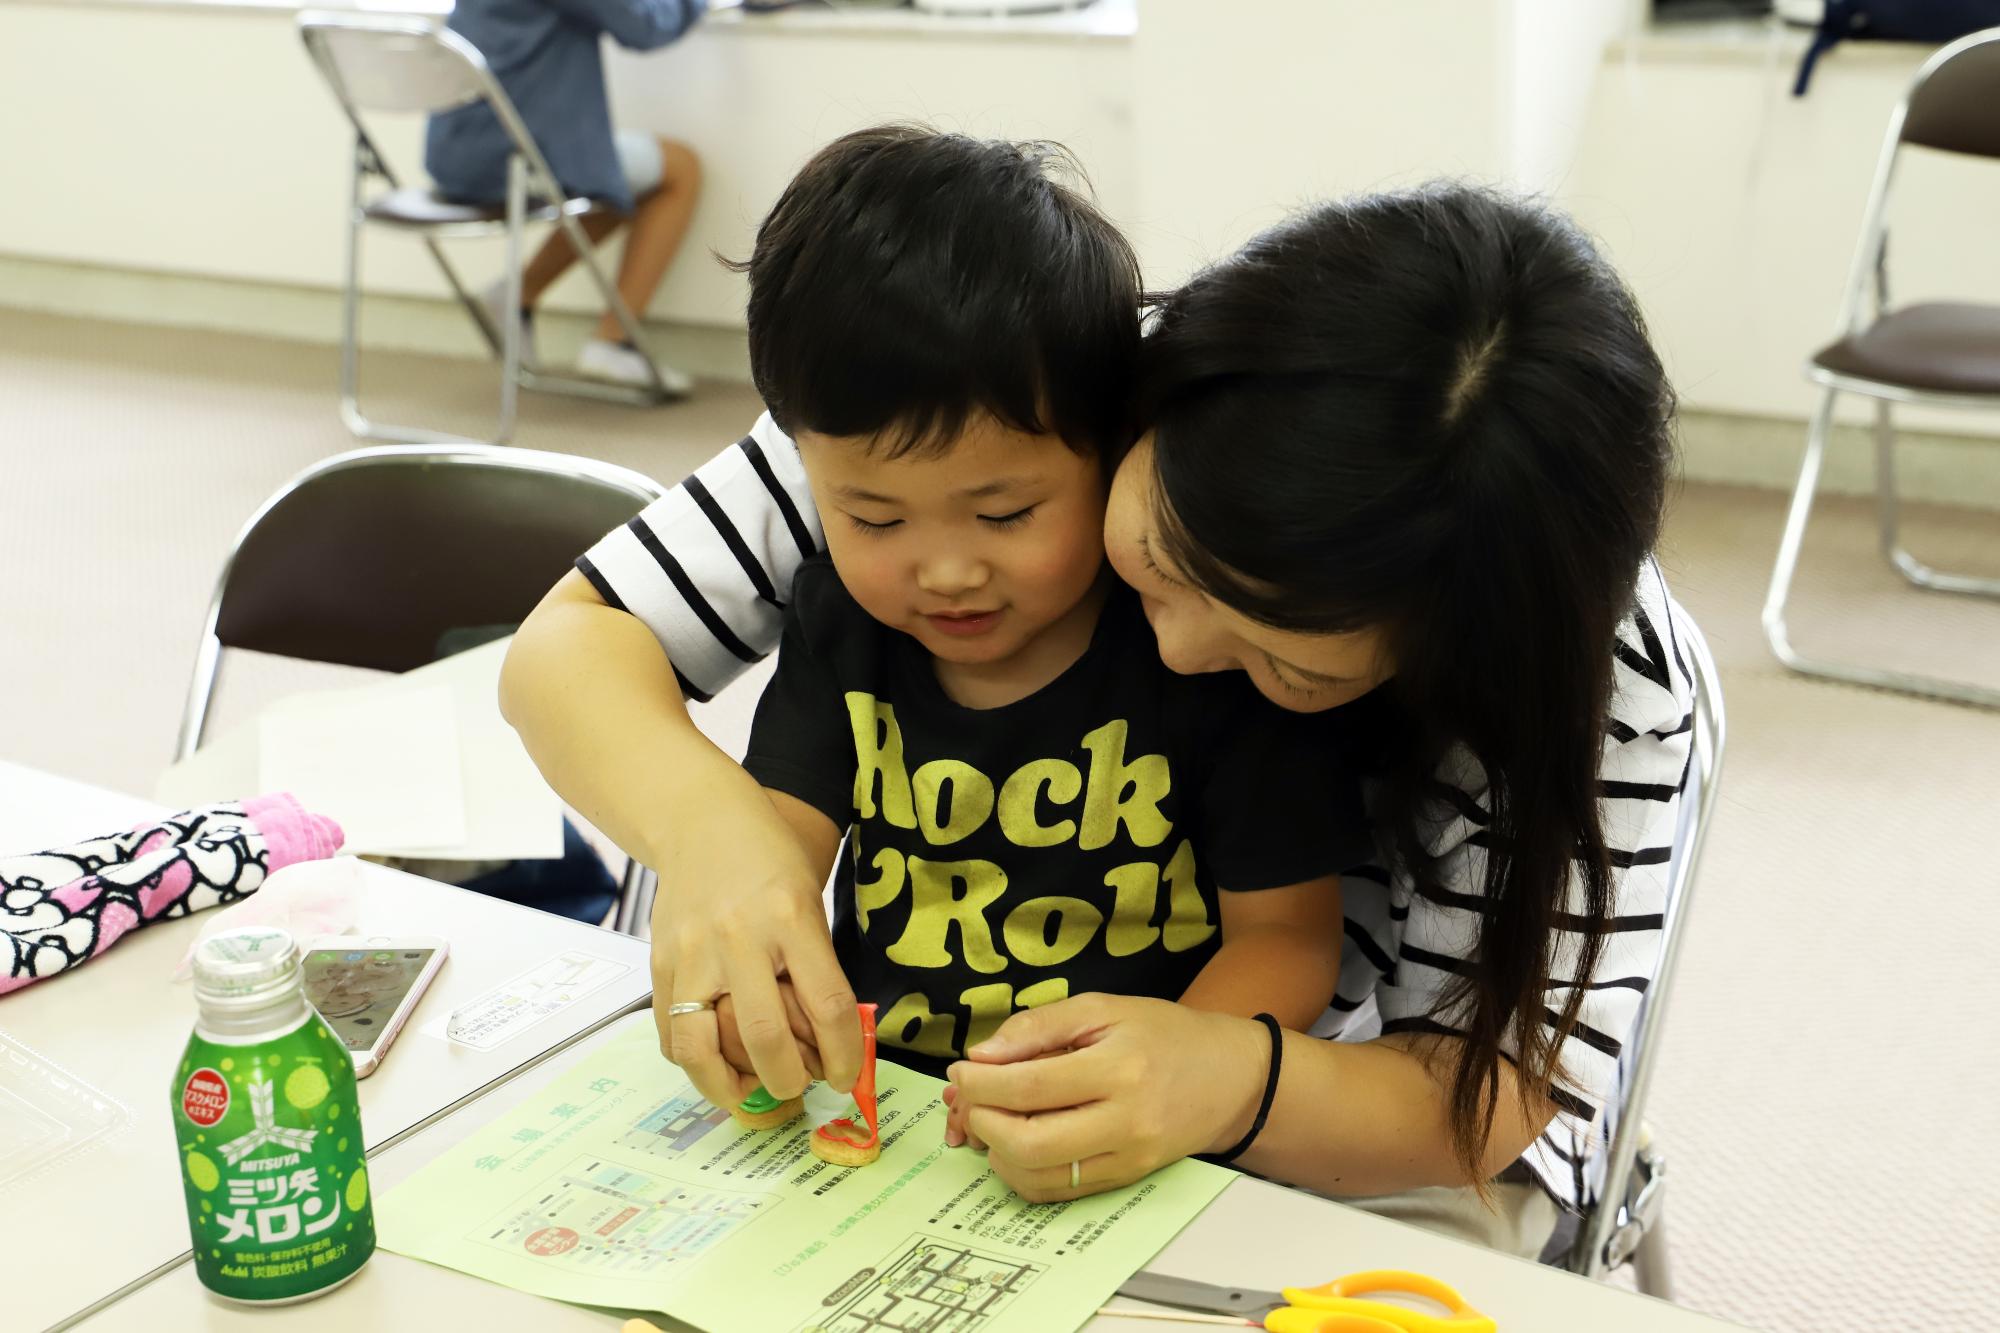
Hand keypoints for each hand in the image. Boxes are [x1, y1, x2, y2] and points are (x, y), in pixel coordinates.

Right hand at [646, 786, 859, 1107]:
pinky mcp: (661, 963)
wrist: (702, 819)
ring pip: (702, 1047)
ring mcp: (693, 952)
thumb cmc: (769, 861)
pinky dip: (695, 1063)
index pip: (828, 1006)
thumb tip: (828, 1047)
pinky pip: (671, 1033)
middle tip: (798, 1088)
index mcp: (791, 917)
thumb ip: (818, 969)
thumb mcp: (811, 902)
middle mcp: (739, 936)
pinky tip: (716, 1066)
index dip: (843, 1056)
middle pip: (765, 1035)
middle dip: (788, 1080)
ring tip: (751, 1093)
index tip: (846, 1078)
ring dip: (730, 1088)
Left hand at [945, 994, 1266, 1202]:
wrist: (1230, 1078)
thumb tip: (981, 1056)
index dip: (980, 1083)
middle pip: (1026, 1142)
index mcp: (1118, 1068)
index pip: (1029, 1088)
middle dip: (981, 1120)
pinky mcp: (1125, 1180)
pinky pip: (1057, 1190)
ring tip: (990, 1117)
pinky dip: (1022, 1170)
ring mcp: (1126, 1159)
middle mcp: (1125, 1122)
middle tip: (970, 1097)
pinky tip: (1016, 1141)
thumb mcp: (1103, 1008)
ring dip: (995, 1150)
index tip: (961, 1070)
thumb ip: (1039, 1026)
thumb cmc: (1164, 1033)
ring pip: (1036, 1175)